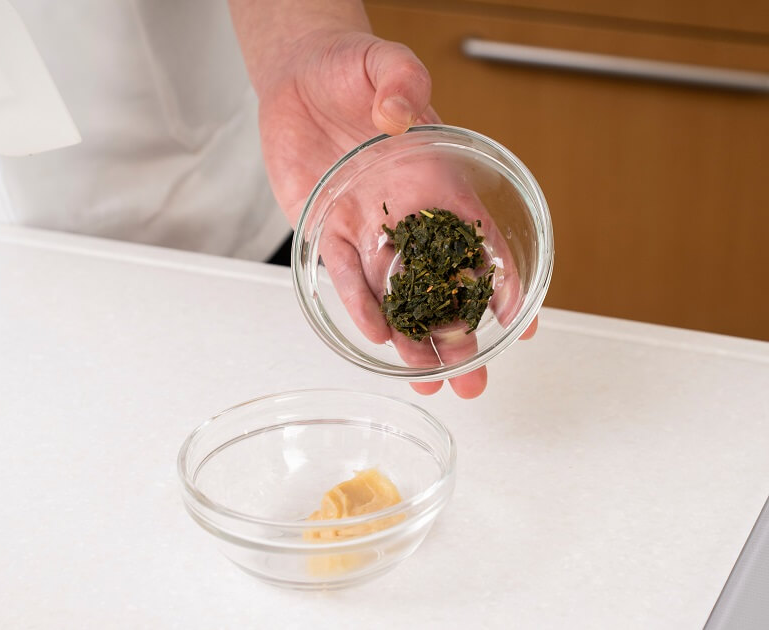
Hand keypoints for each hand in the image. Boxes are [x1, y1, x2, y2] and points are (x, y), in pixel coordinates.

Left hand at [248, 28, 535, 396]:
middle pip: (443, 285)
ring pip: (400, 296)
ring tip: (431, 381)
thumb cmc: (351, 67)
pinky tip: (378, 339)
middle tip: (475, 380)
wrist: (300, 79)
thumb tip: (399, 111)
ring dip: (415, 341)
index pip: (482, 240)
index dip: (504, 283)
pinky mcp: (332, 232)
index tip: (519, 325)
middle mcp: (410, 213)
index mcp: (437, 179)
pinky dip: (363, 308)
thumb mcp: (382, 63)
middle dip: (461, 336)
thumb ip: (399, 80)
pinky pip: (349, 278)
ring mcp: (372, 228)